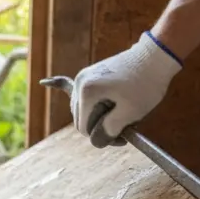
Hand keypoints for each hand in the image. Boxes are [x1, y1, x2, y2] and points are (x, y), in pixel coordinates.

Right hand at [71, 31, 182, 147]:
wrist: (156, 57)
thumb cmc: (145, 85)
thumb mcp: (130, 114)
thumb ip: (109, 131)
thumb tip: (96, 141)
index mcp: (87, 93)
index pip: (84, 129)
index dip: (103, 137)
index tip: (123, 137)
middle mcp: (80, 83)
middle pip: (80, 120)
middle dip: (99, 127)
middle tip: (124, 130)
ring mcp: (83, 77)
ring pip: (82, 110)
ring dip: (97, 116)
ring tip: (120, 113)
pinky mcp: (90, 75)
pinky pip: (71, 85)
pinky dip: (60, 86)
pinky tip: (43, 83)